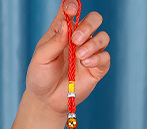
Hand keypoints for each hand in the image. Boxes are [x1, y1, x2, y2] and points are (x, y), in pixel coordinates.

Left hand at [25, 1, 110, 116]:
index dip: (73, 5)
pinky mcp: (96, 69)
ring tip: (79, 56)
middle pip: (94, 19)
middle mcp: (79, 39)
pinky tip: (85, 64)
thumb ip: (54, 41)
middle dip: (88, 25)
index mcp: (63, 30)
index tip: (71, 10)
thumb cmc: (40, 76)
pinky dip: (97, 58)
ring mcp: (89, 53)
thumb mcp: (41, 58)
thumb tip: (66, 24)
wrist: (45, 101)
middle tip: (76, 40)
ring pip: (103, 37)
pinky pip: (105, 57)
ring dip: (93, 44)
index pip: (72, 10)